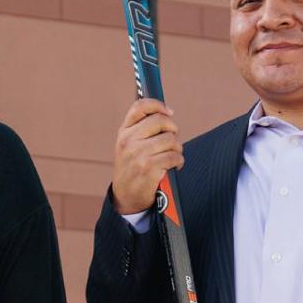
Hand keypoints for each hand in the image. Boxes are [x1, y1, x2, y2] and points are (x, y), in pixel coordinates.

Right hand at [111, 98, 183, 215]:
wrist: (126, 197)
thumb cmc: (132, 169)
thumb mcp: (128, 146)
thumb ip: (141, 129)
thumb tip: (166, 113)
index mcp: (124, 132)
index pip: (140, 107)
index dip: (158, 105)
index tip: (169, 112)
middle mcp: (129, 140)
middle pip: (161, 121)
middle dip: (173, 129)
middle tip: (172, 140)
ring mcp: (138, 153)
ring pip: (171, 139)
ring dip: (177, 148)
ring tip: (171, 156)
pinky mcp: (149, 167)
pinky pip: (175, 156)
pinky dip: (178, 161)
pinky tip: (174, 166)